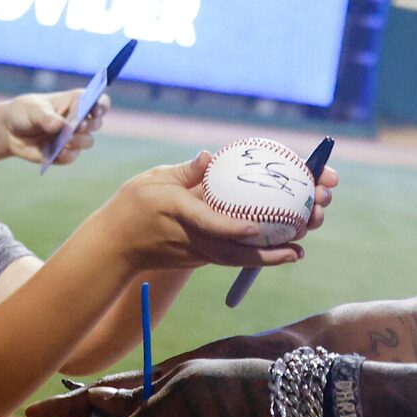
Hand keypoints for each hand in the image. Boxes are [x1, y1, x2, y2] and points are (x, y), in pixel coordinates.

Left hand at [0, 87, 105, 164]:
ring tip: (68, 139)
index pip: (97, 101)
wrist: (10, 131)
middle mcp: (79, 120)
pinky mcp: (65, 153)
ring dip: (80, 140)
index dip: (101, 104)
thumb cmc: (25, 112)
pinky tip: (59, 153)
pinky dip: (66, 155)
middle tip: (81, 125)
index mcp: (75, 102)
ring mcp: (73, 138)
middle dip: (91, 124)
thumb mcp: (32, 110)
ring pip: (87, 141)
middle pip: (97, 122)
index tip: (96, 109)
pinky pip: (71, 156)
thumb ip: (46, 117)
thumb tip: (61, 126)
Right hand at [104, 152, 337, 272]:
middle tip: (300, 242)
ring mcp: (198, 253)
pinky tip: (279, 249)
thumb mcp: (153, 180)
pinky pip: (233, 257)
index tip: (256, 227)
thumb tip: (210, 157)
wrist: (116, 245)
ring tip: (299, 250)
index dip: (233, 227)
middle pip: (234, 251)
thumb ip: (185, 171)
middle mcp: (192, 240)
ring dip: (270, 257)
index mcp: (178, 215)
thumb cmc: (132, 207)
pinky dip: (257, 254)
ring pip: (238, 259)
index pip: (208, 224)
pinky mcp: (201, 258)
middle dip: (269, 249)